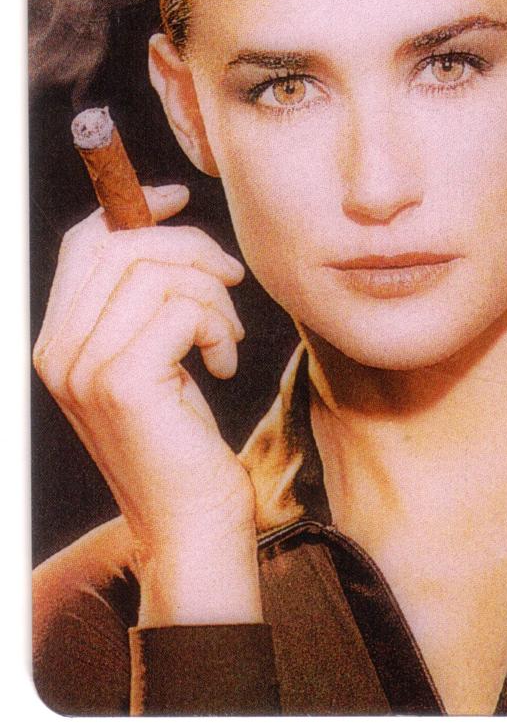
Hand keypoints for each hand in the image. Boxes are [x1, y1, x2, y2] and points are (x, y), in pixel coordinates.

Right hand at [33, 185, 262, 625]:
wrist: (191, 525)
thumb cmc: (183, 441)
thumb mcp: (155, 360)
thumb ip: (144, 301)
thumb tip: (166, 223)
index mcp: (59, 342)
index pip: (83, 244)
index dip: (132, 210)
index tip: (179, 199)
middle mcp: (59, 352)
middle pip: (121, 245)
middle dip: (189, 247)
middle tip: (230, 278)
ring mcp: (85, 367)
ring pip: (158, 273)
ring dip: (212, 296)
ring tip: (224, 339)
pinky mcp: (124, 382)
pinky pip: (182, 309)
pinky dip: (217, 327)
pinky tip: (221, 364)